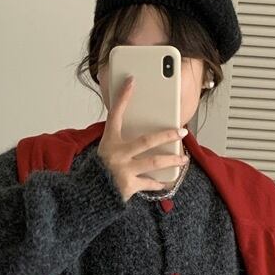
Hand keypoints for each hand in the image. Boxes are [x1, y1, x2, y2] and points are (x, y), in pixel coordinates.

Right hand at [97, 76, 186, 202]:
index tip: (132, 81)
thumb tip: (143, 132)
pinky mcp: (129, 186)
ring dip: (171, 160)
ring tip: (183, 159)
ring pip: (153, 163)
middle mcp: (117, 154)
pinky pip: (149, 183)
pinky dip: (159, 183)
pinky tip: (167, 181)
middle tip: (182, 132)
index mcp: (110, 140)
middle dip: (167, 135)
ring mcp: (123, 170)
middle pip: (147, 141)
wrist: (91, 194)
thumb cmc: (102, 169)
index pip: (115, 114)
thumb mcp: (107, 149)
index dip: (122, 97)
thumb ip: (122, 139)